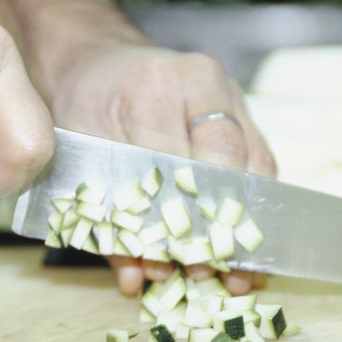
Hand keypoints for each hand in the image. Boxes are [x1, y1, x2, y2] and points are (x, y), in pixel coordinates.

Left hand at [48, 45, 276, 294]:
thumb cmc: (85, 108)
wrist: (99, 62)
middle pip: (230, 162)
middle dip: (222, 226)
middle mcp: (201, 83)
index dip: (187, 219)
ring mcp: (228, 91)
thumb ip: (106, 216)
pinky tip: (240, 240)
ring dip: (247, 221)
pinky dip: (250, 203)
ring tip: (236, 270)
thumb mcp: (81, 157)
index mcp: (153, 88)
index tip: (186, 261)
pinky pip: (259, 158)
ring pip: (256, 163)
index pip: (183, 163)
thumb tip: (136, 278)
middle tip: (214, 272)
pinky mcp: (241, 106)